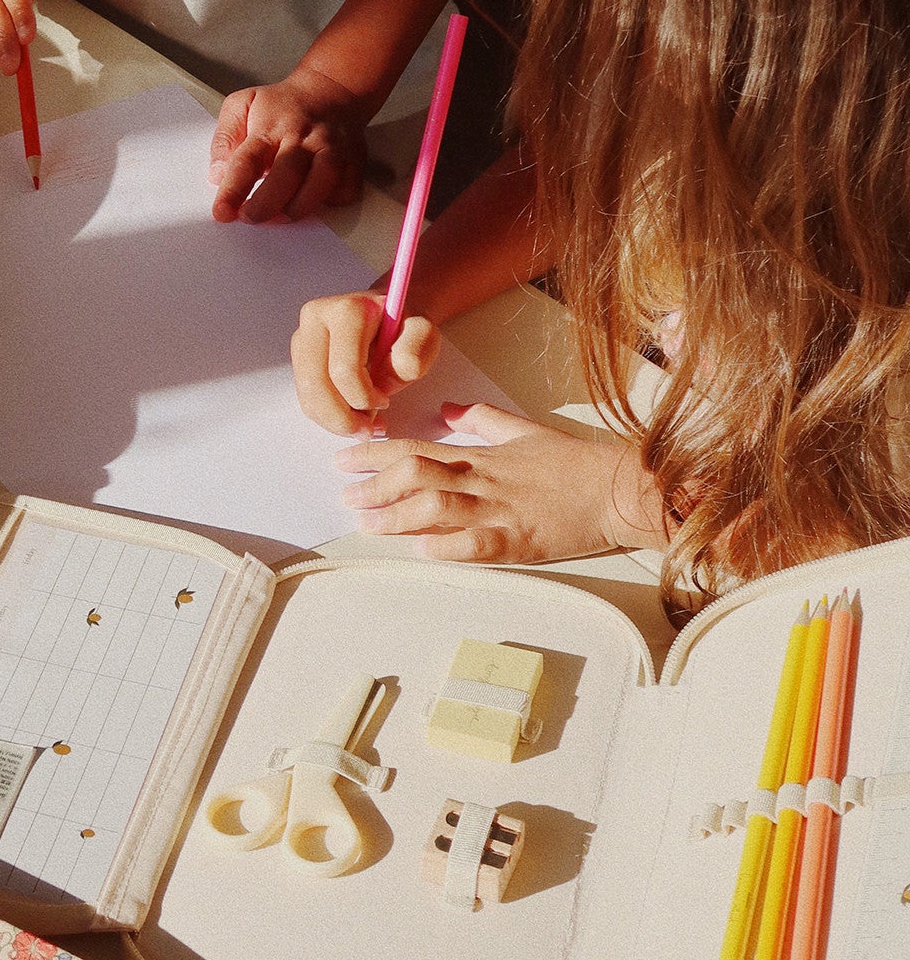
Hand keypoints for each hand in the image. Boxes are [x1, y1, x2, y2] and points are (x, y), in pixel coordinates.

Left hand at [208, 65, 369, 221]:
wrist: (330, 91)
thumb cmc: (281, 105)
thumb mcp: (242, 105)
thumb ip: (225, 138)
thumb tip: (218, 174)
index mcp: (270, 126)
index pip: (247, 160)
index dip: (233, 190)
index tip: (222, 212)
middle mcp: (303, 137)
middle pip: (286, 175)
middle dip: (265, 205)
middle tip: (250, 218)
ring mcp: (331, 149)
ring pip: (320, 184)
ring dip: (298, 208)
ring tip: (281, 215)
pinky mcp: (354, 161)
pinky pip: (345, 190)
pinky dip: (330, 202)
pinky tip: (314, 200)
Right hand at [292, 291, 439, 435]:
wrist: (390, 311)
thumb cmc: (406, 325)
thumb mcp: (424, 334)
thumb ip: (413, 354)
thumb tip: (384, 384)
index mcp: (347, 310)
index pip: (344, 370)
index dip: (364, 397)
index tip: (385, 403)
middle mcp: (316, 318)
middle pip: (316, 384)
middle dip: (343, 418)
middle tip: (369, 430)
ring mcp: (303, 336)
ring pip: (307, 394)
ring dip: (334, 420)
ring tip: (363, 425)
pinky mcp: (299, 355)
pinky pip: (306, 396)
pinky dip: (327, 415)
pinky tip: (351, 415)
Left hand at [335, 402, 667, 562]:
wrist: (617, 488)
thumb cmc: (571, 463)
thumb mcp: (522, 430)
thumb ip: (481, 420)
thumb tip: (447, 410)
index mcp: (478, 456)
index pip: (415, 448)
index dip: (374, 454)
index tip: (343, 460)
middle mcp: (482, 481)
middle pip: (416, 476)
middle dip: (375, 486)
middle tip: (345, 496)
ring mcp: (500, 511)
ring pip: (437, 508)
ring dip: (397, 517)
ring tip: (366, 524)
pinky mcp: (520, 541)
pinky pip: (477, 544)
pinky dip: (447, 547)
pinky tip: (421, 550)